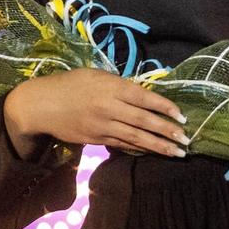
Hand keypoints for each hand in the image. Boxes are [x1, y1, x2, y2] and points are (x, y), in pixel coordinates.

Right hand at [2, 68, 188, 160]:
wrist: (42, 105)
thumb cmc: (69, 84)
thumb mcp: (95, 75)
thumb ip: (118, 84)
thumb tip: (141, 94)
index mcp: (111, 86)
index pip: (144, 98)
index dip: (164, 107)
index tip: (181, 116)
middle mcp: (109, 107)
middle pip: (143, 121)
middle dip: (167, 131)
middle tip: (187, 139)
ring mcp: (103, 126)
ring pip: (135, 137)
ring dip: (158, 146)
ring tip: (176, 152)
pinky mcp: (96, 139)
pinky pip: (121, 145)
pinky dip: (139, 149)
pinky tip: (152, 152)